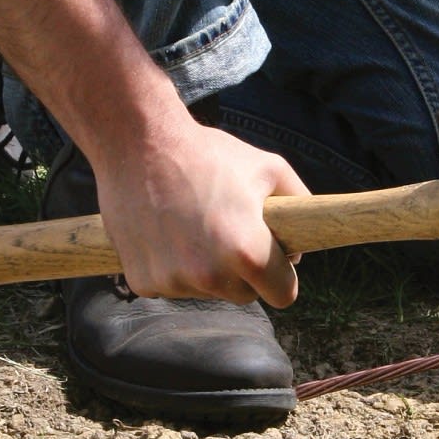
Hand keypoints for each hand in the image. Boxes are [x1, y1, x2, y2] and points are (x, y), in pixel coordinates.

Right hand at [94, 120, 309, 307]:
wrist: (137, 143)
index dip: (282, 275)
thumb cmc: (207, 153)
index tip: (274, 259)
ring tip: (195, 225)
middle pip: (245, 296)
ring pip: (208, 292)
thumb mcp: (270, 168)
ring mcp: (172, 282)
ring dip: (208, 270)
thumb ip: (301, 205)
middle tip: (230, 231)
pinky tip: (168, 232)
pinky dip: (174, 267)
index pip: (284, 294)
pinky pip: (174, 286)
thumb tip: (301, 244)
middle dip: (245, 272)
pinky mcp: (143, 282)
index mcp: (246, 251)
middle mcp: (209, 275)